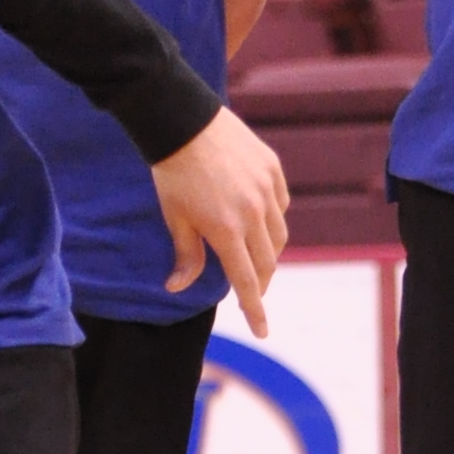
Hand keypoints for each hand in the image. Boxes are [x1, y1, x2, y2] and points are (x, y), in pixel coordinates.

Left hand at [156, 108, 287, 336]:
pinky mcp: (272, 168)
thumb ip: (185, 255)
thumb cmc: (172, 174)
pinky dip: (273, 219)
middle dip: (260, 283)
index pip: (246, 281)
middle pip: (267, 262)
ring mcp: (267, 189)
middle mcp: (254, 212)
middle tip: (250, 293)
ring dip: (268, 253)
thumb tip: (178, 288)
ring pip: (279, 235)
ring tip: (255, 259)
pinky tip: (260, 222)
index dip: (254, 309)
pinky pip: (281, 204)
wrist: (183, 122)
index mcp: (227, 230)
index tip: (262, 331)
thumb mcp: (174, 218)